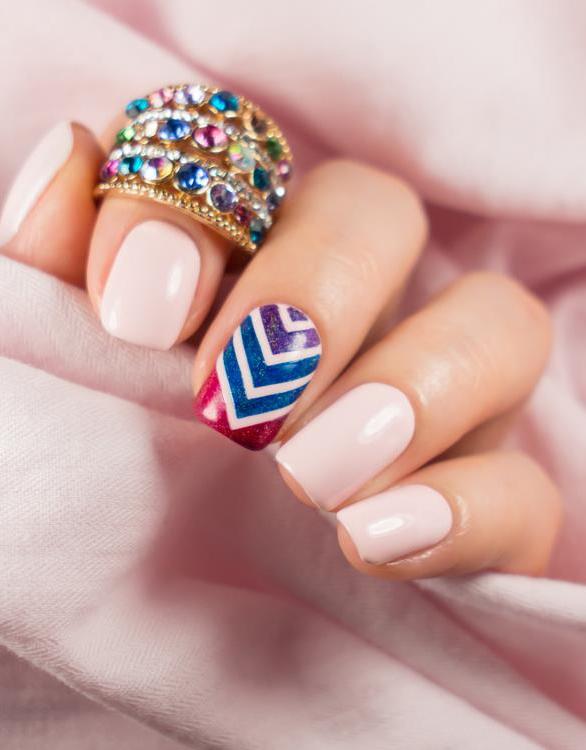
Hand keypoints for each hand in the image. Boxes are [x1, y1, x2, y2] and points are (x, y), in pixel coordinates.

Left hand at [0, 118, 560, 580]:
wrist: (161, 619)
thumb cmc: (108, 480)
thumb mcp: (66, 371)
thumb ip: (56, 267)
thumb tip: (71, 158)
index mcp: (244, 258)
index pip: (236, 163)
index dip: (189, 213)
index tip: (141, 312)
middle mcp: (352, 309)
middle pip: (379, 213)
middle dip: (315, 289)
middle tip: (240, 401)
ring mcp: (432, 402)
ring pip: (498, 325)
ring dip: (414, 384)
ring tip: (313, 473)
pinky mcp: (482, 503)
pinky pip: (522, 486)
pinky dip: (464, 508)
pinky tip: (377, 538)